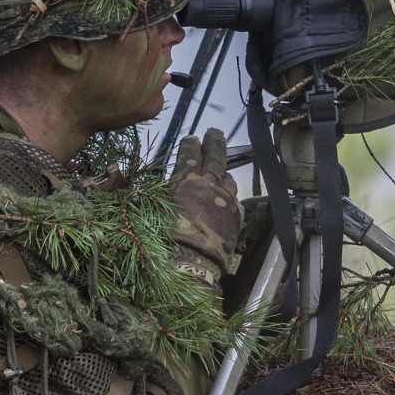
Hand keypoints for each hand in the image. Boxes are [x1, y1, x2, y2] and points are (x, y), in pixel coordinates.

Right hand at [169, 128, 241, 279]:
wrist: (191, 262)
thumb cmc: (166, 237)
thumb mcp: (158, 209)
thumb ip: (167, 192)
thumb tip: (169, 185)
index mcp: (186, 180)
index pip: (190, 153)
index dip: (191, 144)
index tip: (191, 139)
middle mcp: (209, 184)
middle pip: (216, 155)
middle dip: (214, 141)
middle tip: (214, 133)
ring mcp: (226, 198)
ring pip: (228, 176)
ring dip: (223, 170)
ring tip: (219, 169)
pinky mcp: (236, 214)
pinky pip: (235, 198)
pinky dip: (229, 194)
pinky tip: (226, 196)